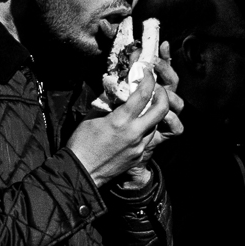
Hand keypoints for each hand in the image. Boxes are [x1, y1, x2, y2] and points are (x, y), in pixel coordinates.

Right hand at [69, 55, 182, 189]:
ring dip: (152, 114)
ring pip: (155, 124)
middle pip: (162, 109)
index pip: (143, 94)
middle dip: (163, 95)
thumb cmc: (81, 144)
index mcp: (121, 120)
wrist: (81, 172)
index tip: (147, 72)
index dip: (148, 79)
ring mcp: (139, 146)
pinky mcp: (138, 156)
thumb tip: (117, 92)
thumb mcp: (91, 118)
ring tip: (143, 109)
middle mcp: (134, 132)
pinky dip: (144, 129)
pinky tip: (133, 128)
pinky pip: (147, 138)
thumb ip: (108, 104)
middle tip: (157, 89)